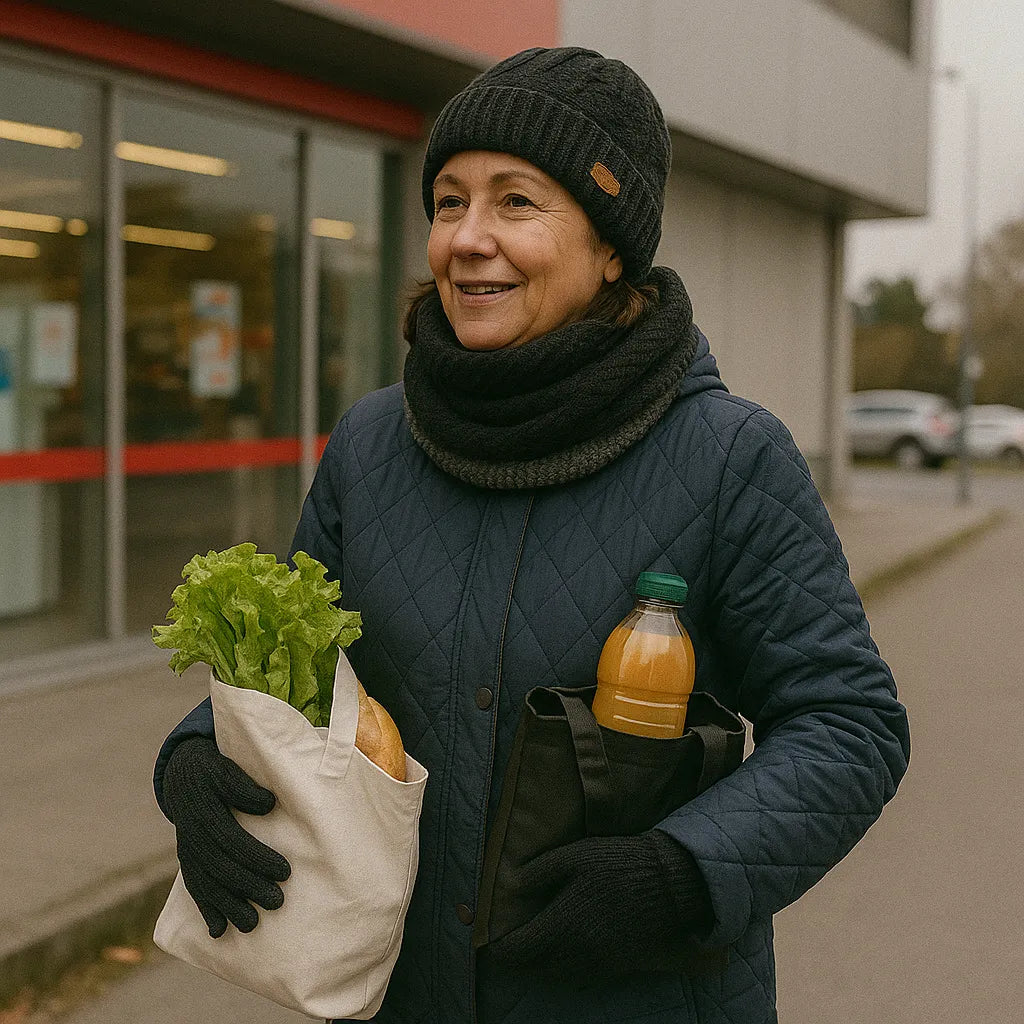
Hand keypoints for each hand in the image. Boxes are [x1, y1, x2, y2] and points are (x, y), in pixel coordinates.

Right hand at [162, 736, 290, 936]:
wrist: (183, 773)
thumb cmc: (216, 770)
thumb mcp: (227, 768)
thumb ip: (244, 786)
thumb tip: (268, 803)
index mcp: (205, 810)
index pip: (232, 840)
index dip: (257, 857)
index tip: (285, 871)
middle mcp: (193, 834)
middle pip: (221, 867)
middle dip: (249, 887)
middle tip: (277, 902)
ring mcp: (188, 850)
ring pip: (207, 883)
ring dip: (229, 906)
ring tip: (252, 925)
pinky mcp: (188, 860)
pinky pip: (194, 888)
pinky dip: (206, 910)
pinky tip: (219, 932)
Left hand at [486, 831, 710, 975]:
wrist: (669, 883)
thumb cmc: (617, 864)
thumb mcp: (573, 856)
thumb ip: (538, 873)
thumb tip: (510, 886)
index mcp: (562, 925)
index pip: (518, 951)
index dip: (499, 948)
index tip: (491, 939)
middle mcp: (576, 953)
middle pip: (534, 969)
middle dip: (518, 960)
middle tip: (509, 945)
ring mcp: (598, 963)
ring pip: (556, 977)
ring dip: (539, 967)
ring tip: (532, 950)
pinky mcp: (616, 966)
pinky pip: (579, 977)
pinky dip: (563, 970)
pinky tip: (563, 953)